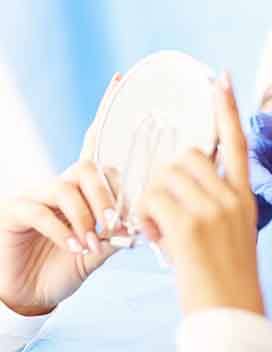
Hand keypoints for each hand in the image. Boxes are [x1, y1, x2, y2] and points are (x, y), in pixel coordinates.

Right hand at [0, 73, 123, 314]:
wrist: (32, 291)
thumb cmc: (68, 264)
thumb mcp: (100, 249)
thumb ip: (119, 231)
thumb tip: (142, 218)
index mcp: (84, 189)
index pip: (96, 145)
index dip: (106, 113)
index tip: (120, 80)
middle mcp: (61, 185)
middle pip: (87, 167)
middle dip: (105, 196)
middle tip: (113, 225)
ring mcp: (36, 196)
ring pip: (66, 187)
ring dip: (85, 217)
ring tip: (91, 243)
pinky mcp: (16, 211)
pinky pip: (42, 211)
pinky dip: (63, 230)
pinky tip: (73, 246)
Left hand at [138, 73, 262, 315]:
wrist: (230, 313)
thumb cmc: (225, 276)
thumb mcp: (231, 231)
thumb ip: (214, 200)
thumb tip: (181, 176)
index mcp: (243, 198)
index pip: (235, 143)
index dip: (226, 109)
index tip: (220, 79)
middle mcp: (231, 198)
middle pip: (186, 157)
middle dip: (168, 177)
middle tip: (168, 211)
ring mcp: (213, 210)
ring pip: (165, 176)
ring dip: (154, 200)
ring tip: (164, 230)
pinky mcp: (190, 225)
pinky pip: (152, 200)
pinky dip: (147, 219)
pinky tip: (161, 241)